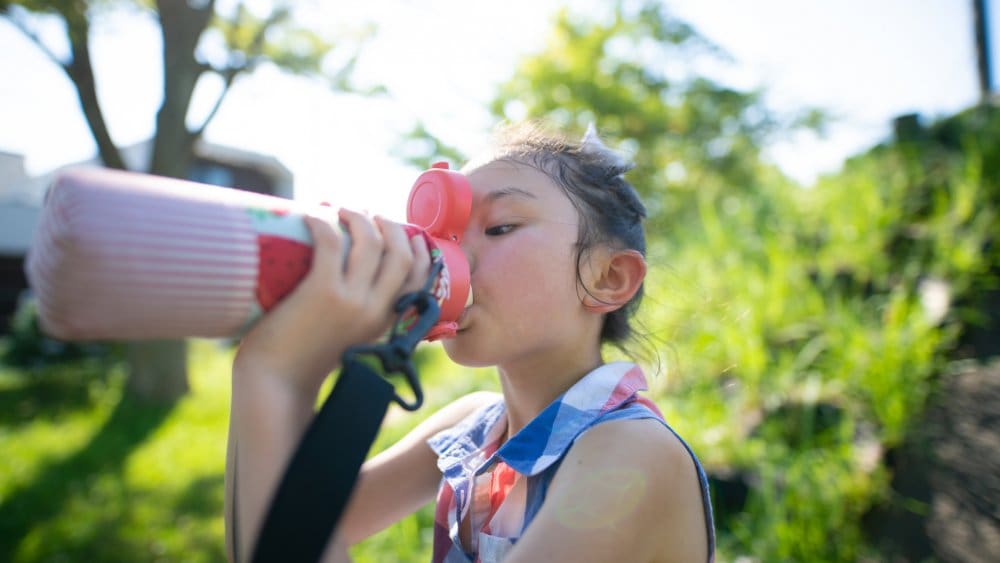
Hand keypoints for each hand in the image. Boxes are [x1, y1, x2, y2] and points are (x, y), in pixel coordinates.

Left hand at [233, 208, 431, 398]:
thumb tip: (351, 281)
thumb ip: (359, 317)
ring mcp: (351, 300)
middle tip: (368, 215)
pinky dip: (322, 220)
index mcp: (386, 321)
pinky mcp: (322, 291)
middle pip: (400, 252)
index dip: (417, 247)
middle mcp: (375, 309)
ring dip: (357, 216)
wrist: (276, 384)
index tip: (403, 231)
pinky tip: (311, 214)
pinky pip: (330, 240)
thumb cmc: (303, 361)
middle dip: (388, 224)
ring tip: (340, 210)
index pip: (420, 277)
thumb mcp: (348, 340)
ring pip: (369, 240)